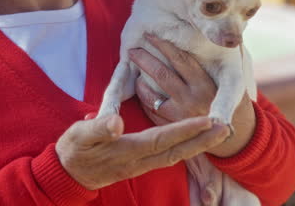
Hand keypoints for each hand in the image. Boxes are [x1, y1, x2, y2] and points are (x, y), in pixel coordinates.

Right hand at [55, 114, 227, 189]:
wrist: (68, 174)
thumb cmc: (73, 151)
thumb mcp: (79, 137)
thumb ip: (98, 129)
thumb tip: (117, 122)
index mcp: (127, 151)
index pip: (162, 139)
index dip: (185, 130)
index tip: (207, 120)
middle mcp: (139, 161)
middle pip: (176, 150)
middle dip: (202, 140)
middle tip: (226, 127)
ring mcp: (140, 165)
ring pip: (175, 154)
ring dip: (198, 144)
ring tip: (217, 132)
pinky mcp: (139, 164)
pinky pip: (167, 155)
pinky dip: (184, 146)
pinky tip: (194, 141)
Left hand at [129, 33, 255, 157]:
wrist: (237, 136)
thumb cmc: (233, 100)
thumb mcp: (232, 79)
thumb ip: (219, 59)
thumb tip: (211, 34)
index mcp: (206, 84)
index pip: (180, 59)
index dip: (163, 45)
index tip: (150, 35)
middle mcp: (192, 99)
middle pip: (161, 74)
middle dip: (144, 59)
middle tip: (133, 49)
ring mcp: (180, 115)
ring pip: (151, 94)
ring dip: (140, 79)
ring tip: (133, 68)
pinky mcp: (173, 127)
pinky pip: (151, 110)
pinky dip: (144, 98)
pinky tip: (141, 88)